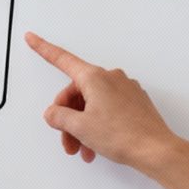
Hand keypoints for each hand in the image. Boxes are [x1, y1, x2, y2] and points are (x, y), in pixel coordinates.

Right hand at [24, 32, 181, 174]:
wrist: (156, 150)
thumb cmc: (123, 136)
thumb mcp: (80, 127)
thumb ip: (59, 116)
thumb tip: (53, 113)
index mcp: (94, 78)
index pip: (62, 60)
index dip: (43, 49)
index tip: (32, 37)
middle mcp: (110, 78)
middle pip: (76, 93)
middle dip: (68, 118)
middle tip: (68, 142)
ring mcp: (125, 89)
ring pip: (92, 104)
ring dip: (83, 127)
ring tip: (83, 150)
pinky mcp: (134, 102)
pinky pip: (107, 108)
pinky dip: (98, 125)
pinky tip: (97, 145)